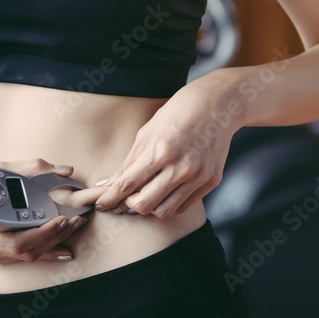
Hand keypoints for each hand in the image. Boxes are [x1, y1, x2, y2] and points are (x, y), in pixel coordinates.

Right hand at [0, 158, 91, 264]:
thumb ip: (31, 168)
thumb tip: (67, 170)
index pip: (18, 240)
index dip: (44, 234)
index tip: (63, 219)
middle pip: (23, 252)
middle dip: (53, 239)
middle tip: (74, 223)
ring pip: (20, 258)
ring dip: (49, 246)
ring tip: (70, 231)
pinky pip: (13, 259)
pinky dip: (36, 253)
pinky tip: (56, 248)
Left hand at [94, 83, 234, 218]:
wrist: (217, 106)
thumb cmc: (178, 114)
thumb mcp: (148, 133)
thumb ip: (129, 162)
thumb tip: (108, 186)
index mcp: (160, 151)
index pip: (127, 185)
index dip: (110, 198)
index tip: (101, 204)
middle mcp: (180, 167)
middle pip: (144, 205)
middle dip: (129, 205)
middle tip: (127, 198)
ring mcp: (198, 176)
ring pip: (164, 212)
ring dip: (151, 207)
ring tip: (148, 194)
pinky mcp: (211, 181)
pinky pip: (184, 206)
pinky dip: (170, 203)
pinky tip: (167, 190)